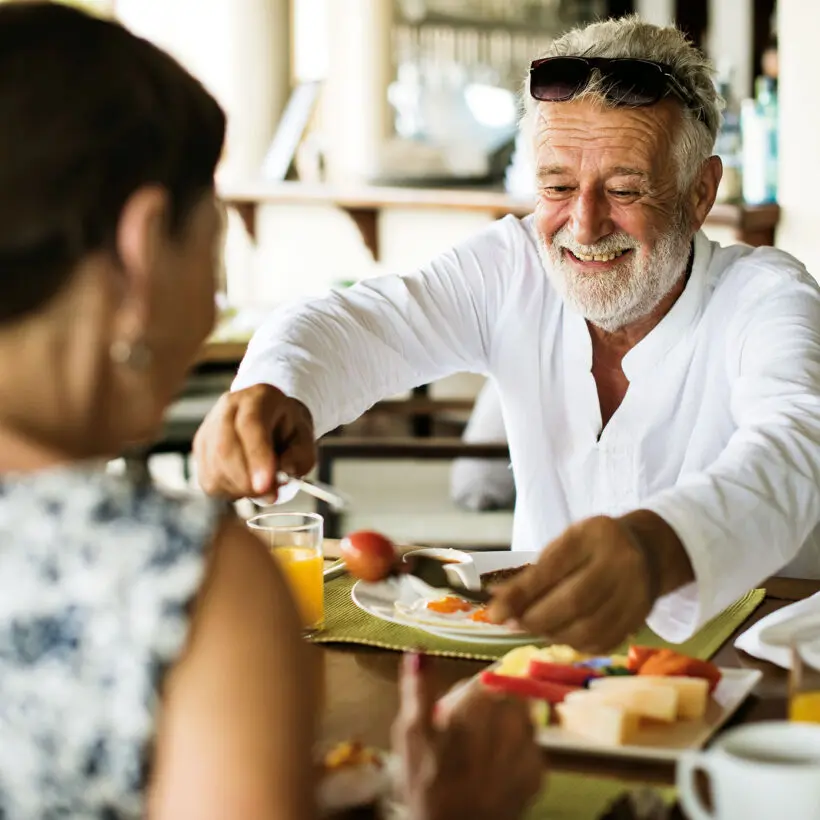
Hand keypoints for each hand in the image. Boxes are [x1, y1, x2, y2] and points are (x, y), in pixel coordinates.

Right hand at [192, 383, 315, 499]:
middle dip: (247, 481)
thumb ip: (300, 456)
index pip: (250, 425)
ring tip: (261, 484)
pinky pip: (208, 479)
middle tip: (270, 494)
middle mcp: (229, 408)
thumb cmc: (287, 429)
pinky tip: (245, 483)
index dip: (257, 457)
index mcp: (259, 398)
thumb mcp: (306, 438)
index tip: (266, 485)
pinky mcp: (200, 447)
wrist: (271, 419)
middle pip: (225, 448)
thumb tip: (283, 472)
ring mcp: (209, 426)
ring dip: (240, 488)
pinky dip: (229, 490)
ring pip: (214, 468)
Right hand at [392, 652, 542, 819]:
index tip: (495, 655)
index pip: (498, 669)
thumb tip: (419, 650)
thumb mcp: (412, 733)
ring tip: (482, 740)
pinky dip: (516, 747)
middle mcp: (511, 721)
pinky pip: (531, 745)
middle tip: (471, 718)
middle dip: (495, 696)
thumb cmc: (426, 782)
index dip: (494, 667)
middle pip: (512, 691)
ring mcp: (529, 749)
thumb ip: (418, 688)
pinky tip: (494, 762)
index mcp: (479, 706)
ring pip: (523, 715)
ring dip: (508, 719)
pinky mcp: (537, 774)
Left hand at [488, 515, 655, 653]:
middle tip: (512, 624)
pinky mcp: (640, 618)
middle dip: (535, 618)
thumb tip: (498, 603)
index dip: (521, 594)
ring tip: (535, 628)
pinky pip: (602, 642)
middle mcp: (620, 563)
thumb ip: (534, 573)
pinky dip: (574, 643)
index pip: (552, 568)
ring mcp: (635, 593)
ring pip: (588, 628)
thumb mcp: (564, 545)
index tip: (495, 612)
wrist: (646, 551)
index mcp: (593, 536)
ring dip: (553, 634)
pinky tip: (560, 635)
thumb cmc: (592, 547)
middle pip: (574, 602)